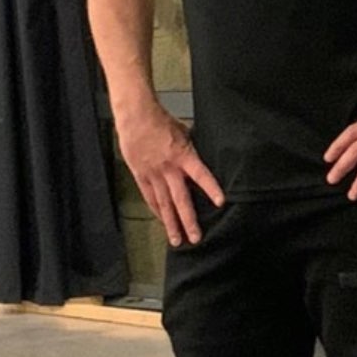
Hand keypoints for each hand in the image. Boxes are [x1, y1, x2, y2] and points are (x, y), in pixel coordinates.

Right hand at [114, 100, 224, 245]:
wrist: (135, 116)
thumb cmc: (161, 121)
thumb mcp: (184, 132)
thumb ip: (191, 149)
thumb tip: (201, 158)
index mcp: (183, 155)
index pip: (200, 174)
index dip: (210, 188)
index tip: (220, 201)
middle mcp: (168, 169)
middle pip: (180, 199)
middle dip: (188, 221)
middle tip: (195, 238)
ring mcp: (153, 174)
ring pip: (163, 204)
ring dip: (171, 223)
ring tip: (176, 240)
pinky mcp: (141, 175)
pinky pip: (149, 197)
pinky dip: (156, 211)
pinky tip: (162, 221)